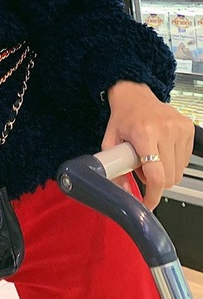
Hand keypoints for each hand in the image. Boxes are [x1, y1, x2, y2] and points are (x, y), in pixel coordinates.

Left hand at [102, 80, 193, 209]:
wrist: (134, 95)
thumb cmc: (122, 118)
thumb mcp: (110, 142)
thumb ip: (114, 168)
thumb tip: (125, 193)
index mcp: (144, 133)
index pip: (156, 175)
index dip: (153, 195)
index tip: (148, 203)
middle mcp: (165, 130)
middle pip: (169, 177)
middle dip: (156, 182)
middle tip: (142, 170)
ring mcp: (179, 128)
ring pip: (178, 171)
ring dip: (164, 172)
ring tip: (150, 156)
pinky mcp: (188, 128)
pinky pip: (185, 160)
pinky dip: (173, 162)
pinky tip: (161, 150)